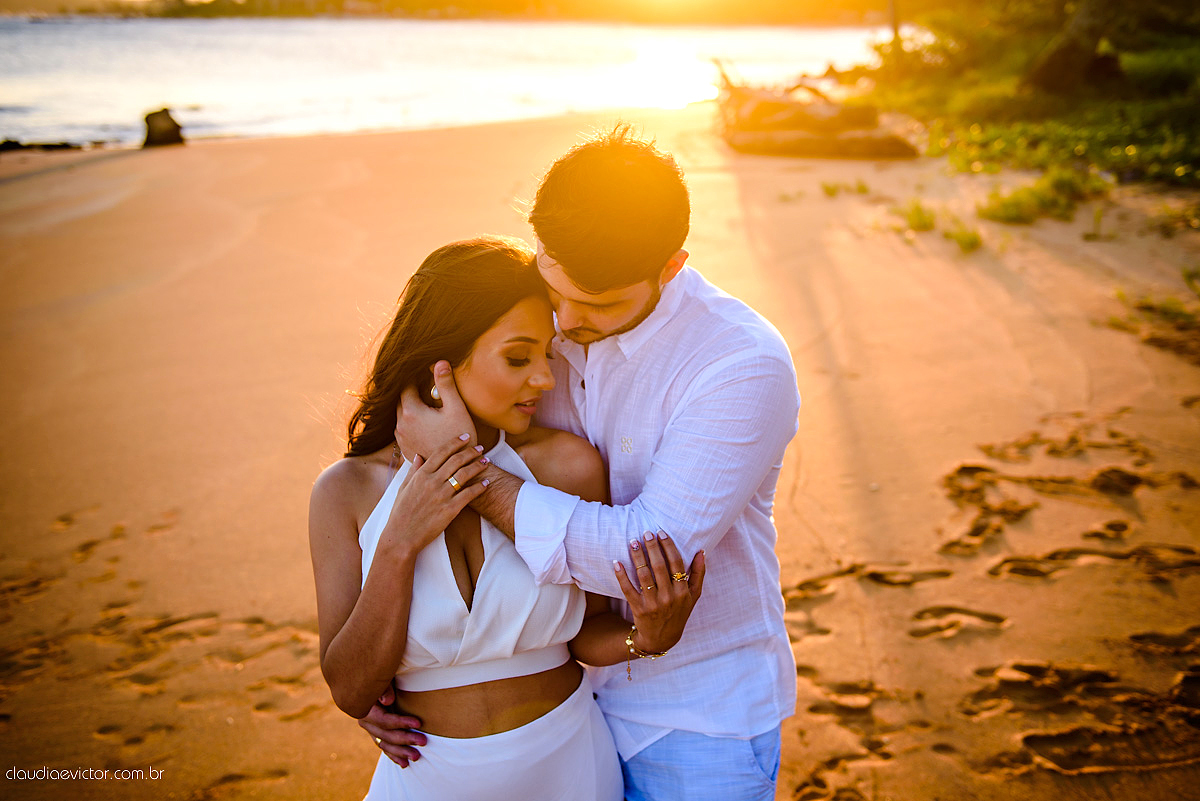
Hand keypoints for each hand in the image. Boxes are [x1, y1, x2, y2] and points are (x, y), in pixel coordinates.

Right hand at [358, 682, 425, 767]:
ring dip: (401, 752)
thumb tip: (388, 701)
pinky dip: (394, 756)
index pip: (384, 720)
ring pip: (385, 745)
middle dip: (406, 739)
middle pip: (386, 735)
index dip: (401, 723)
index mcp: (364, 707)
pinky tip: (404, 764)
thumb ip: (384, 687)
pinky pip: (384, 747)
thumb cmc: (381, 674)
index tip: (418, 723)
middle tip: (424, 742)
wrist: (371, 678)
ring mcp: (370, 729)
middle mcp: (365, 721)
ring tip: (417, 756)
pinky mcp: (375, 734)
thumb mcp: (383, 676)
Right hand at [384, 434, 490, 554]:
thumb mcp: (403, 489)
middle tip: (481, 448)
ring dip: (478, 466)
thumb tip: (419, 455)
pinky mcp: (450, 510)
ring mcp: (441, 495)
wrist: (401, 537)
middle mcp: (432, 482)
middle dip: (471, 452)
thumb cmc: (400, 514)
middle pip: (456, 460)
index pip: (441, 452)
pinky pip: (469, 494)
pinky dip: (480, 487)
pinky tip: (487, 483)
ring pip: (464, 474)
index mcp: (420, 475)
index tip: (466, 437)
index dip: (455, 442)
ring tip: (486, 462)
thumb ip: (413, 471)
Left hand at [396, 360, 475, 459]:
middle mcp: (400, 424)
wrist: (457, 470)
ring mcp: (400, 438)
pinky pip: (403, 428)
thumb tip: (440, 362)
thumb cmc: (459, 438)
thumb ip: (445, 384)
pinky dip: (411, 422)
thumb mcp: (455, 408)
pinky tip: (425, 424)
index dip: (415, 377)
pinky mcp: (404, 448)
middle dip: (412, 392)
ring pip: (401, 414)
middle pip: (401, 400)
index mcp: (411, 411)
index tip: (424, 373)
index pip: (406, 385)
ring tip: (426, 406)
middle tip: (426, 387)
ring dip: (411, 408)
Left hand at [614, 531, 705, 653]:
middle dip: (652, 547)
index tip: (661, 533)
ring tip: (633, 542)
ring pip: (643, 575)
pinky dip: (621, 575)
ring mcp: (653, 604)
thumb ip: (698, 573)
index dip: (668, 546)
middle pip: (659, 567)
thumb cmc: (679, 612)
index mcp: (683, 592)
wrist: (662, 638)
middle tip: (646, 533)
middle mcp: (669, 597)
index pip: (676, 563)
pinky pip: (628, 589)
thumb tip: (701, 551)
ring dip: (637, 556)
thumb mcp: (693, 596)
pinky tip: (617, 562)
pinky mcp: (638, 609)